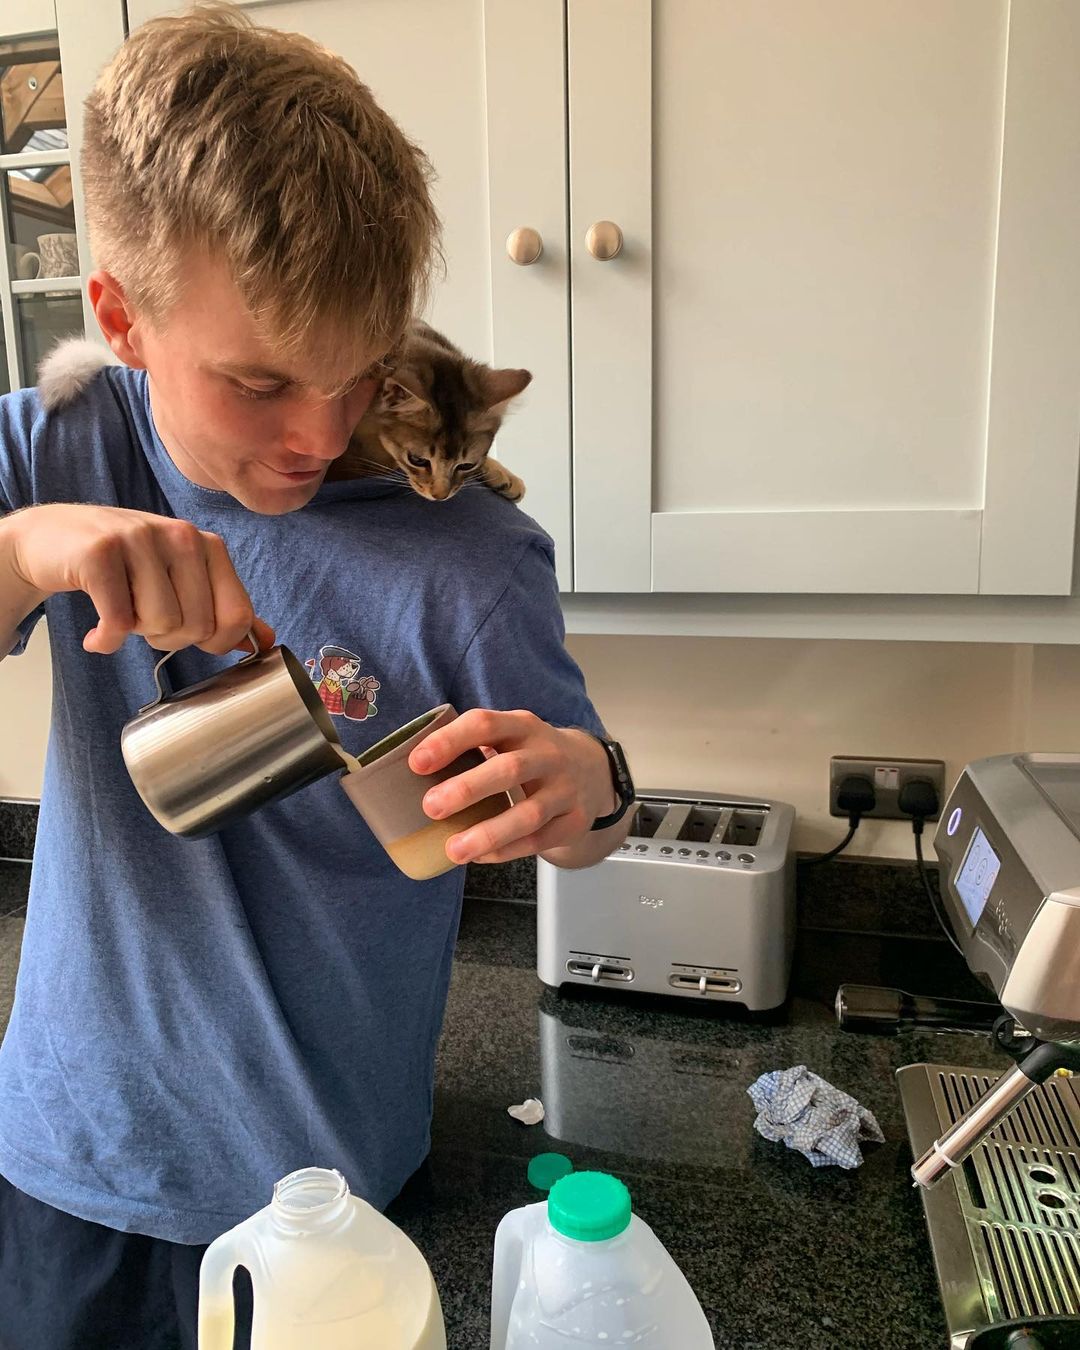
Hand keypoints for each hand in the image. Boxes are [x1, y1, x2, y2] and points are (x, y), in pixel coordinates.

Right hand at [5, 503, 272, 654]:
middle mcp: (181, 535)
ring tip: (120, 610)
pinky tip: (96, 633)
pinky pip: (118, 623)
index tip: (188, 634)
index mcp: (208, 545)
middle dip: (167, 638)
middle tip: (141, 618)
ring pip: (160, 624)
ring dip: (135, 633)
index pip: (237, 616)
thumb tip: (265, 641)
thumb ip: (223, 608)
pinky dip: (105, 641)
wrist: (48, 540)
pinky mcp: (100, 553)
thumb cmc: (122, 566)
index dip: (214, 642)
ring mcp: (140, 539)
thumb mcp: (178, 579)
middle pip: (196, 627)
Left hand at [408, 709, 614, 864]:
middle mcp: (548, 754)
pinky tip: (478, 857)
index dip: (450, 741)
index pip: (485, 724)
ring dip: (488, 832)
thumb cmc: (530, 755)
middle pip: (510, 769)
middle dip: (468, 789)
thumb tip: (410, 771)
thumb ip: (471, 748)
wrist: (593, 772)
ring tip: (453, 849)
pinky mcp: (575, 821)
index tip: (416, 763)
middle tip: (430, 807)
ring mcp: (566, 789)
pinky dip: (506, 851)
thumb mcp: (509, 738)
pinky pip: (539, 840)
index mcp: (523, 726)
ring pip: (528, 813)